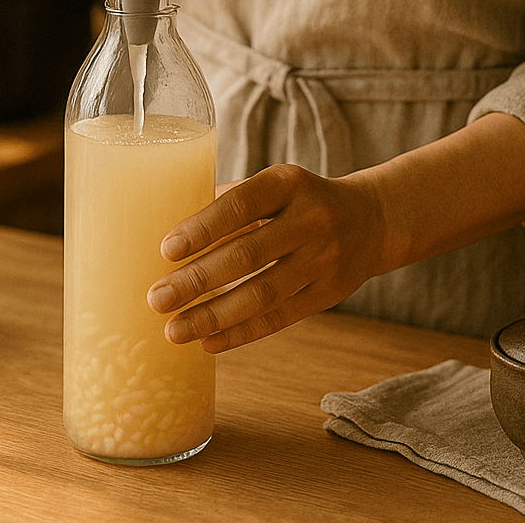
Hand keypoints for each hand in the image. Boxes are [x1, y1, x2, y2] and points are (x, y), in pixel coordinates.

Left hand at [146, 163, 386, 353]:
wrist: (369, 220)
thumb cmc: (299, 200)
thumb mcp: (274, 185)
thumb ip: (230, 202)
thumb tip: (169, 229)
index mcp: (288, 182)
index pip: (241, 205)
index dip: (203, 228)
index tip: (166, 250)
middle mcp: (310, 219)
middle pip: (248, 254)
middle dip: (197, 280)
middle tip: (156, 298)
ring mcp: (323, 260)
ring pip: (263, 294)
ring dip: (213, 316)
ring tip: (174, 331)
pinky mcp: (328, 295)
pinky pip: (279, 319)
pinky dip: (240, 333)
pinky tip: (208, 342)